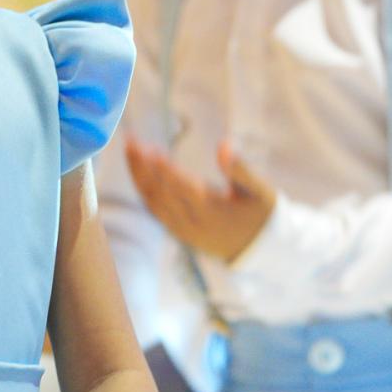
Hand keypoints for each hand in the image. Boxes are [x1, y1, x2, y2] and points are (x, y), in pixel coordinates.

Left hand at [124, 137, 275, 262]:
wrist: (261, 250)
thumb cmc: (261, 214)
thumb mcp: (259, 191)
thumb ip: (240, 169)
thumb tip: (223, 145)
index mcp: (213, 213)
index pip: (182, 189)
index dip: (165, 170)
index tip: (150, 150)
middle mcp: (193, 224)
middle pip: (160, 195)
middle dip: (143, 168)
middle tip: (131, 141)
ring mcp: (183, 231)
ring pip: (153, 203)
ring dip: (138, 176)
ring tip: (130, 150)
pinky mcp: (179, 233)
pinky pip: (155, 211)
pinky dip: (144, 190)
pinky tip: (138, 170)